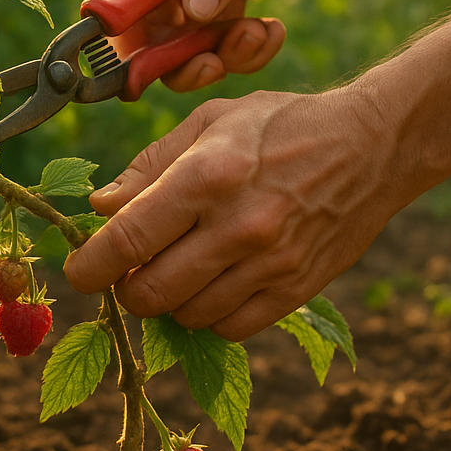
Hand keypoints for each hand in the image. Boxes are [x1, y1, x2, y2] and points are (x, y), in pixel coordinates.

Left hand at [63, 87, 402, 339]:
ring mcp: (270, 264)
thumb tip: (101, 208)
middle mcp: (237, 226)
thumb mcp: (211, 121)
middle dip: (126, 288)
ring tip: (178, 267)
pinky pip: (230, 329)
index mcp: (207, 176)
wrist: (372, 146)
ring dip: (169, 301)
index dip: (89, 266)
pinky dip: (209, 315)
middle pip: (150, 292)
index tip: (79, 270)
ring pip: (187, 316)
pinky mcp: (297, 290)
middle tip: (131, 268)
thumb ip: (150, 165)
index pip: (128, 239)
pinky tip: (213, 284)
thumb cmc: (280, 126)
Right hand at [100, 0, 351, 90]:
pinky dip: (240, 43)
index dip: (119, 8)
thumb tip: (194, 13)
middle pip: (149, 7)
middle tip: (207, 66)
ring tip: (258, 37)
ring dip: (215, 47)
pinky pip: (218, 28)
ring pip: (185, 27)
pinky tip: (270, 32)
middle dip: (173, 45)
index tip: (129, 52)